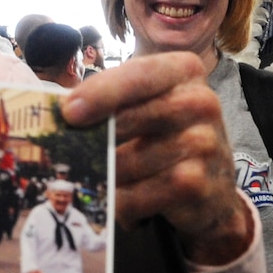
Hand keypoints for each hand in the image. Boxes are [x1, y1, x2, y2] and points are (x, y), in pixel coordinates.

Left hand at [60, 52, 251, 265]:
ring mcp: (203, 144)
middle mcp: (200, 102)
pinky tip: (120, 201)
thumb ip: (113, 98)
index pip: (139, 75)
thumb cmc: (167, 135)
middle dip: (94, 135)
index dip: (101, 92)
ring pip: (128, 162)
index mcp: (183, 70)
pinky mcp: (196, 184)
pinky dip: (122, 202)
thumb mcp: (148, 103)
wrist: (214, 188)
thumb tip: (59, 111)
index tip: (69, 111)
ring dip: (105, 175)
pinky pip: (139, 196)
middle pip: (131, 117)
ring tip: (98, 178)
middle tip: (65, 149)